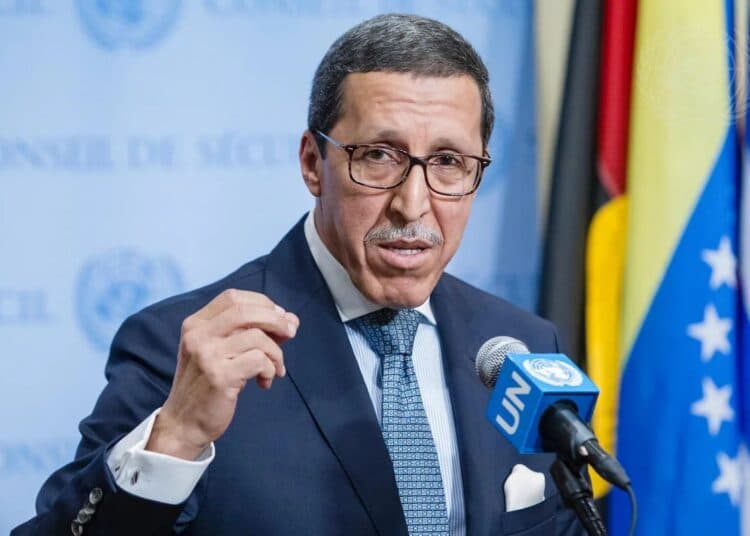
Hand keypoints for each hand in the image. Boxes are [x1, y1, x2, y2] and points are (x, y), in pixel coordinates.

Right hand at [146, 289, 298, 459]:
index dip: (262, 302)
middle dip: (276, 319)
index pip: (233, 297)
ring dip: (276, 352)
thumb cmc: (208, 385)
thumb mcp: (223, 352)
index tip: (279, 316)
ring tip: (275, 368)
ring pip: (257, 337)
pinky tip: (265, 381)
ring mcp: (207, 355)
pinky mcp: (219, 376)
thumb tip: (291, 320)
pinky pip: (259, 360)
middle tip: (290, 333)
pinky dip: (270, 369)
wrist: (184, 423)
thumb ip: (251, 332)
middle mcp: (198, 335)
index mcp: (196, 324)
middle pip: (246, 310)